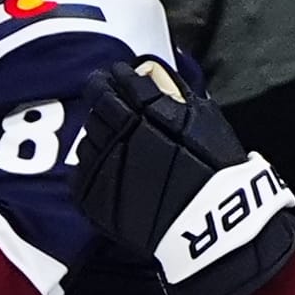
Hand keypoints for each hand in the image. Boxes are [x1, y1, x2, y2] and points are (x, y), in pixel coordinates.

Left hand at [70, 61, 294, 294]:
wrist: (208, 224)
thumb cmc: (214, 168)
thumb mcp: (203, 116)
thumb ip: (172, 91)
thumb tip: (147, 70)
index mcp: (147, 106)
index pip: (116, 79)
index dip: (114, 77)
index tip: (114, 78)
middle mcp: (119, 131)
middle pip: (96, 105)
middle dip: (103, 101)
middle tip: (110, 105)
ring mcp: (102, 164)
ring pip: (86, 139)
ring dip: (98, 136)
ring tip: (115, 145)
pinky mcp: (92, 195)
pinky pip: (80, 174)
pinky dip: (92, 169)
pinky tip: (110, 171)